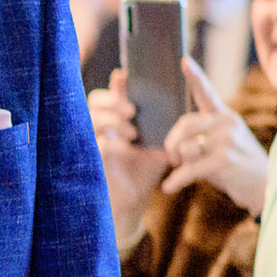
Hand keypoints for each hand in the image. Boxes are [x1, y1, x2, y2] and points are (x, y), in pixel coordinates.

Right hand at [90, 69, 169, 245]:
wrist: (133, 201)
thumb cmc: (143, 172)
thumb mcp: (155, 143)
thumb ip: (161, 126)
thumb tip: (185, 106)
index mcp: (113, 121)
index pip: (110, 95)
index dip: (115, 84)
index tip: (125, 74)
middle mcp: (99, 129)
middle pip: (94, 101)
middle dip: (112, 101)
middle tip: (132, 110)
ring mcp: (92, 144)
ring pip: (92, 119)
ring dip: (113, 121)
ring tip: (132, 132)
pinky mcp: (92, 161)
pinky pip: (99, 143)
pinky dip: (115, 143)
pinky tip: (128, 148)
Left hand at [158, 57, 266, 211]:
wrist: (265, 186)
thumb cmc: (235, 166)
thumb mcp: (220, 145)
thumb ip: (199, 138)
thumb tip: (170, 146)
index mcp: (225, 116)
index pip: (207, 93)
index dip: (195, 76)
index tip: (183, 60)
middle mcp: (227, 123)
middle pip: (183, 126)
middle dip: (172, 144)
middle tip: (174, 158)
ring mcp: (228, 139)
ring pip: (184, 148)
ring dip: (180, 163)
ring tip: (189, 171)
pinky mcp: (225, 158)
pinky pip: (189, 168)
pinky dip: (177, 180)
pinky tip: (169, 187)